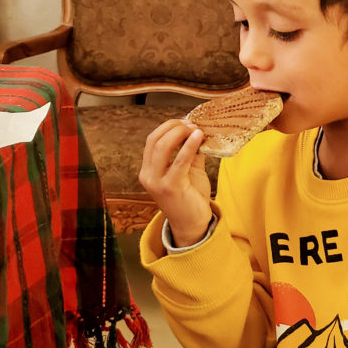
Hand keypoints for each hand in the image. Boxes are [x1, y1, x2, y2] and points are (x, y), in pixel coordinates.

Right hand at [139, 119, 212, 246]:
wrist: (193, 225)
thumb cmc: (190, 198)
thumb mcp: (189, 171)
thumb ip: (191, 152)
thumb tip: (199, 131)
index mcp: (148, 170)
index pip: (152, 140)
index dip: (168, 127)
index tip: (186, 122)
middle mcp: (147, 175)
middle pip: (155, 140)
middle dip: (174, 127)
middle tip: (192, 124)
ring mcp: (156, 182)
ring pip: (162, 147)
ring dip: (180, 133)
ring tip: (196, 129)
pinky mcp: (170, 187)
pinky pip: (179, 161)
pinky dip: (189, 146)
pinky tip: (199, 137)